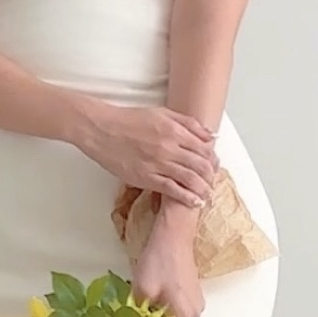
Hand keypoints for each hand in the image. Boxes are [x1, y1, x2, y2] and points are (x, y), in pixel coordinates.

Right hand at [73, 101, 217, 208]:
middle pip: (201, 166)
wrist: (102, 130)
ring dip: (203, 189)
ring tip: (208, 195)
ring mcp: (158, 164)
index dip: (213, 160)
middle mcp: (169, 148)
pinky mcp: (146, 178)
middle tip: (213, 182)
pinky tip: (195, 202)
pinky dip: (187, 198)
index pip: (204, 149)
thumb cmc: (129, 120)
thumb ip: (188, 124)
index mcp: (174, 130)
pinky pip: (172, 190)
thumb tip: (211, 135)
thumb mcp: (162, 113)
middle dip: (211, 176)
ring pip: (190, 180)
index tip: (215, 166)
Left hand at [132, 217, 204, 316]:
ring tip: (143, 306)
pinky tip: (154, 296)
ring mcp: (196, 304)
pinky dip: (165, 306)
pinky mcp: (193, 294)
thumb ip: (140, 316)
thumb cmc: (159, 261)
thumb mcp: (142, 291)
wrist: (174, 234)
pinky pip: (177, 308)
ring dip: (158, 316)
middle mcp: (195, 315)